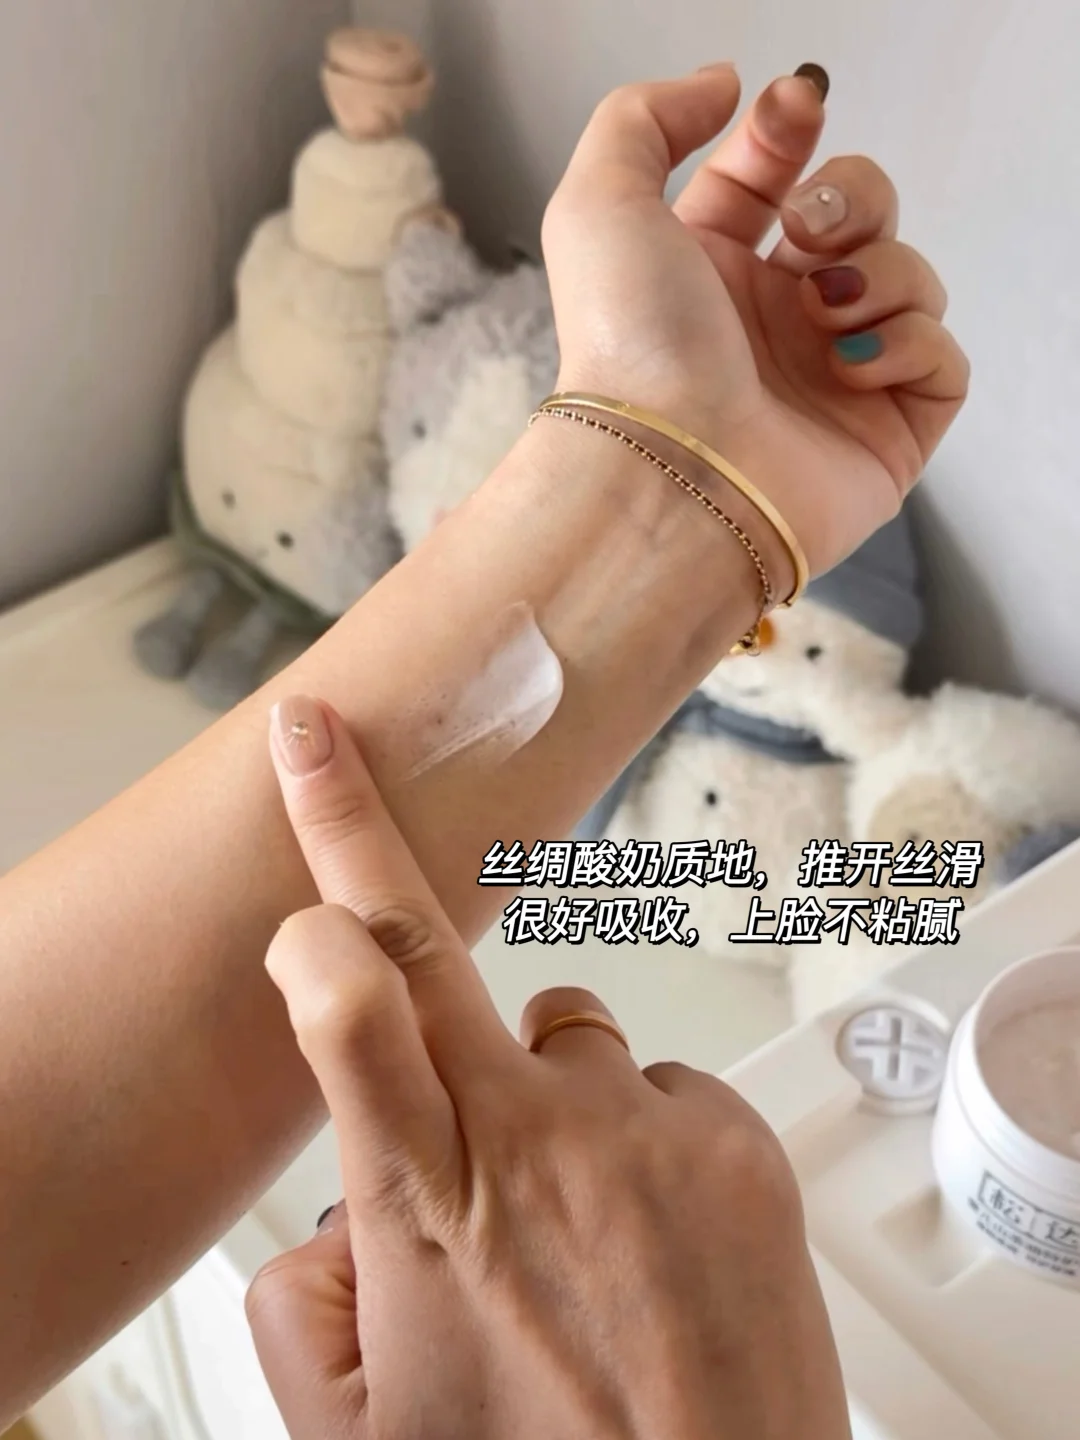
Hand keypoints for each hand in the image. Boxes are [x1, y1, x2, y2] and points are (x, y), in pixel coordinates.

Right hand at [246, 695, 851, 1439]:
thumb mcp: (363, 1432)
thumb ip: (305, 1307)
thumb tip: (335, 1216)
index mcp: (425, 1206)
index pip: (346, 1007)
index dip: (307, 929)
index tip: (290, 895)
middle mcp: (533, 1141)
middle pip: (425, 945)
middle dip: (353, 829)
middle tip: (321, 749)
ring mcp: (644, 1130)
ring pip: (562, 1030)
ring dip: (544, 1089)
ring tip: (574, 1213)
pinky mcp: (734, 1141)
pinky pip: (659, 1090)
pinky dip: (640, 1140)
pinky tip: (652, 1240)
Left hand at [543, 64, 967, 572]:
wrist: (672, 471)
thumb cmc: (630, 349)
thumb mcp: (600, 205)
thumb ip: (645, 119)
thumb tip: (725, 86)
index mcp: (710, 272)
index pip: (771, 178)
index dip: (789, 133)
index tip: (796, 107)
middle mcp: (774, 322)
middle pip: (858, 216)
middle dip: (851, 196)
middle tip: (808, 229)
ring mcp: (834, 377)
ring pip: (908, 278)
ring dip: (878, 272)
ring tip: (822, 312)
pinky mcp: (887, 431)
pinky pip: (941, 356)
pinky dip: (909, 344)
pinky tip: (851, 367)